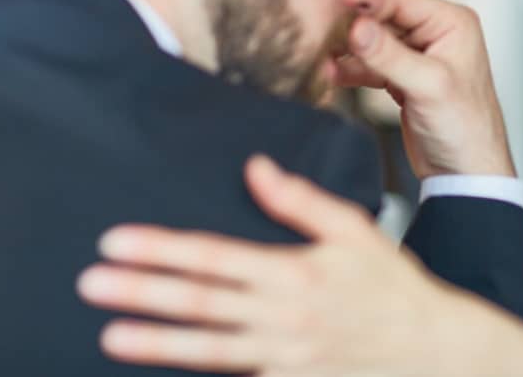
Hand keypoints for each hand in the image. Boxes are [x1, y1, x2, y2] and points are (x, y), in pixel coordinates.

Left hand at [77, 155, 522, 375]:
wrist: (431, 348)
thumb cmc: (391, 286)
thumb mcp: (355, 229)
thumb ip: (301, 200)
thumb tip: (256, 167)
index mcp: (297, 271)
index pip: (216, 256)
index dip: (163, 248)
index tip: (116, 241)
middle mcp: (284, 315)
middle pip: (201, 302)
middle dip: (142, 291)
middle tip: (91, 282)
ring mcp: (284, 357)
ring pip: (209, 349)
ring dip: (157, 342)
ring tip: (111, 334)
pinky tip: (167, 373)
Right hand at [337, 0, 513, 178]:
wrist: (466, 174)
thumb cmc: (466, 130)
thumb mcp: (428, 87)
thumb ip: (390, 56)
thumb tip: (356, 27)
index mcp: (452, 23)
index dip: (362, 4)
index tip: (330, 6)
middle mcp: (436, 32)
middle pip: (381, 17)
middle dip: (350, 29)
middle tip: (318, 35)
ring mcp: (418, 55)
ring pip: (372, 41)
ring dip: (347, 51)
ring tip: (320, 58)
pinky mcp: (403, 77)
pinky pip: (371, 64)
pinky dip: (351, 69)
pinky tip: (331, 74)